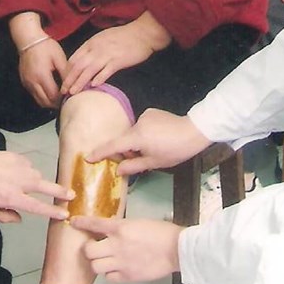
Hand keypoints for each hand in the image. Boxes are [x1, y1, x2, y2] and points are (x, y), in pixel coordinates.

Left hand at [0, 150, 73, 222]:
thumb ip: (4, 216)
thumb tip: (19, 218)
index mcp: (12, 198)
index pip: (37, 207)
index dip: (52, 212)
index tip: (64, 214)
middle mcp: (20, 182)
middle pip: (46, 188)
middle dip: (61, 192)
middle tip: (72, 194)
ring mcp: (20, 167)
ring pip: (37, 175)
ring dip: (37, 181)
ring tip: (28, 184)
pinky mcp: (17, 157)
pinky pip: (28, 166)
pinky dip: (26, 171)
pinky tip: (16, 172)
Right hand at [19, 38, 67, 107]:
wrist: (29, 40)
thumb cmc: (45, 47)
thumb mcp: (59, 58)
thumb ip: (66, 73)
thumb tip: (73, 86)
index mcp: (42, 76)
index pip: (54, 96)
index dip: (62, 100)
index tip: (70, 98)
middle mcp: (33, 82)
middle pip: (46, 102)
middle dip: (56, 104)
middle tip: (66, 101)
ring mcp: (27, 83)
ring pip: (39, 101)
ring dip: (49, 102)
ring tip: (59, 99)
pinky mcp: (25, 82)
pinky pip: (34, 95)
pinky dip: (43, 97)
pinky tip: (50, 92)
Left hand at [61, 11, 170, 94]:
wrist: (142, 33)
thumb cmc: (123, 36)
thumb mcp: (102, 38)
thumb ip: (92, 49)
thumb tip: (83, 61)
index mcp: (91, 43)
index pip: (74, 58)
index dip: (67, 71)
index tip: (64, 81)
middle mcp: (96, 49)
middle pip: (78, 66)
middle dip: (69, 79)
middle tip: (63, 91)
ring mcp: (107, 55)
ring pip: (89, 70)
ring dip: (79, 82)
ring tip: (73, 92)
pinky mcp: (118, 61)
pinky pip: (106, 71)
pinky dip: (99, 78)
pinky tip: (94, 86)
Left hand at [70, 216, 183, 282]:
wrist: (177, 249)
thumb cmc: (160, 233)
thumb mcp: (137, 222)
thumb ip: (120, 226)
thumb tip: (108, 229)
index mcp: (120, 228)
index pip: (94, 224)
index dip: (81, 223)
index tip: (74, 222)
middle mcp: (117, 246)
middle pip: (89, 250)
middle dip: (88, 248)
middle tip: (93, 246)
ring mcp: (122, 262)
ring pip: (95, 266)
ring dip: (97, 262)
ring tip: (103, 259)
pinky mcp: (128, 276)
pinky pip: (109, 277)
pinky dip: (109, 273)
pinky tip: (115, 268)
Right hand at [86, 108, 211, 174]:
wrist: (195, 130)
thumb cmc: (176, 150)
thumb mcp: (155, 162)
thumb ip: (134, 166)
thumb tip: (118, 170)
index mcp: (137, 137)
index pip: (113, 146)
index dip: (100, 153)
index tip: (88, 157)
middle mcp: (137, 124)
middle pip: (124, 140)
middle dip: (127, 150)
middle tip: (139, 159)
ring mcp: (144, 116)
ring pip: (133, 133)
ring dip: (137, 142)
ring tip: (153, 148)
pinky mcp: (151, 112)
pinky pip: (142, 125)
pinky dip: (144, 133)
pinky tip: (157, 137)